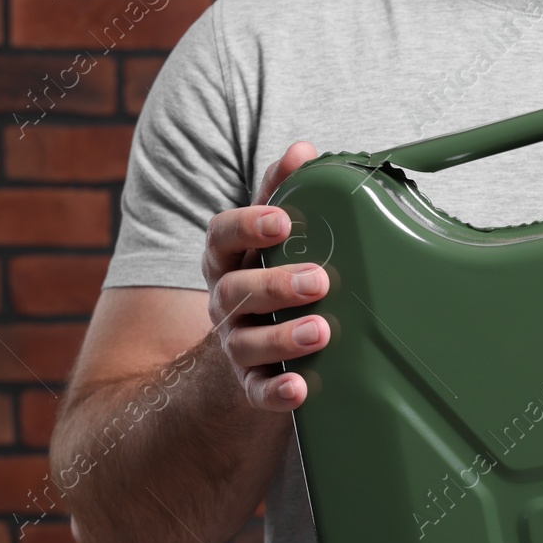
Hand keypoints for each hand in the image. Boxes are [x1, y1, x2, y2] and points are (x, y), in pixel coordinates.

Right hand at [202, 141, 329, 411]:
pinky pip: (257, 392)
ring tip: (322, 331)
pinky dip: (276, 392)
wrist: (250, 351)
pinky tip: (300, 388)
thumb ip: (283, 194)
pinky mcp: (250, 383)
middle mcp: (225, 301)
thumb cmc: (270, 278)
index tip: (282, 221)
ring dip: (282, 337)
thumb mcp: (272, 238)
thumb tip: (302, 150)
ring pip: (246, 342)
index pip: (221, 237)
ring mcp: (235, 344)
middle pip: (236, 292)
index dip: (247, 227)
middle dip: (276, 285)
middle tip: (319, 280)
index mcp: (228, 260)